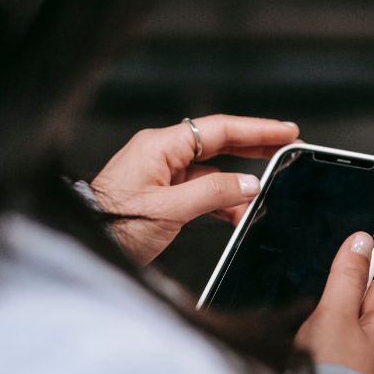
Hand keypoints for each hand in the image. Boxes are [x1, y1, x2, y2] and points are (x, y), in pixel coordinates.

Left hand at [91, 114, 299, 264]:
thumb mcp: (169, 210)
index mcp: (161, 146)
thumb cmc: (113, 225)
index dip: (257, 130)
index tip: (286, 131)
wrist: (86, 244)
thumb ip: (213, 193)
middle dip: (255, 147)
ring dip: (239, 182)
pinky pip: (201, 190)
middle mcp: (162, 154)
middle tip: (288, 148)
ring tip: (267, 191)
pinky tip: (239, 213)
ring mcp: (162, 173)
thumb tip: (249, 184)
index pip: (219, 129)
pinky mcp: (162, 194)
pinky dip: (222, 200)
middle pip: (219, 143)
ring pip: (213, 170)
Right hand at [295, 232, 373, 373]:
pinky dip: (317, 371)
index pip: (373, 290)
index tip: (326, 287)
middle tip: (310, 327)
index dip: (347, 284)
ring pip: (339, 347)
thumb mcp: (335, 315)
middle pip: (353, 319)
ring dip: (320, 345)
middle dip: (329, 317)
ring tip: (304, 355)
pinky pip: (331, 373)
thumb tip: (362, 240)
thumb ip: (345, 278)